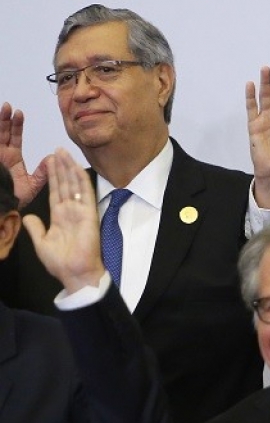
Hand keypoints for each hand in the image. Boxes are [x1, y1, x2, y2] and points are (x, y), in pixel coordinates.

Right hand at [0, 102, 46, 208]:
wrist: (2, 208)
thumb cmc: (13, 199)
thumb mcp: (31, 185)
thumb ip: (42, 173)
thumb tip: (52, 159)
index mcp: (11, 157)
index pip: (14, 137)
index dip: (17, 125)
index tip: (20, 113)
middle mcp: (1, 154)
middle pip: (3, 132)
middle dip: (6, 119)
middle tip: (9, 106)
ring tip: (2, 108)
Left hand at [22, 149, 104, 292]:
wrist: (74, 273)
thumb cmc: (60, 262)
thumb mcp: (41, 243)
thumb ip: (35, 228)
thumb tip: (27, 217)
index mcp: (59, 217)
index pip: (55, 191)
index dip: (52, 176)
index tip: (49, 160)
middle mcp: (70, 211)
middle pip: (65, 184)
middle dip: (60, 167)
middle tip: (57, 149)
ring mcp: (80, 211)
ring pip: (74, 184)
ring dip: (69, 168)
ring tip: (63, 152)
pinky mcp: (88, 213)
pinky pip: (85, 193)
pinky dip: (81, 179)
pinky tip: (76, 167)